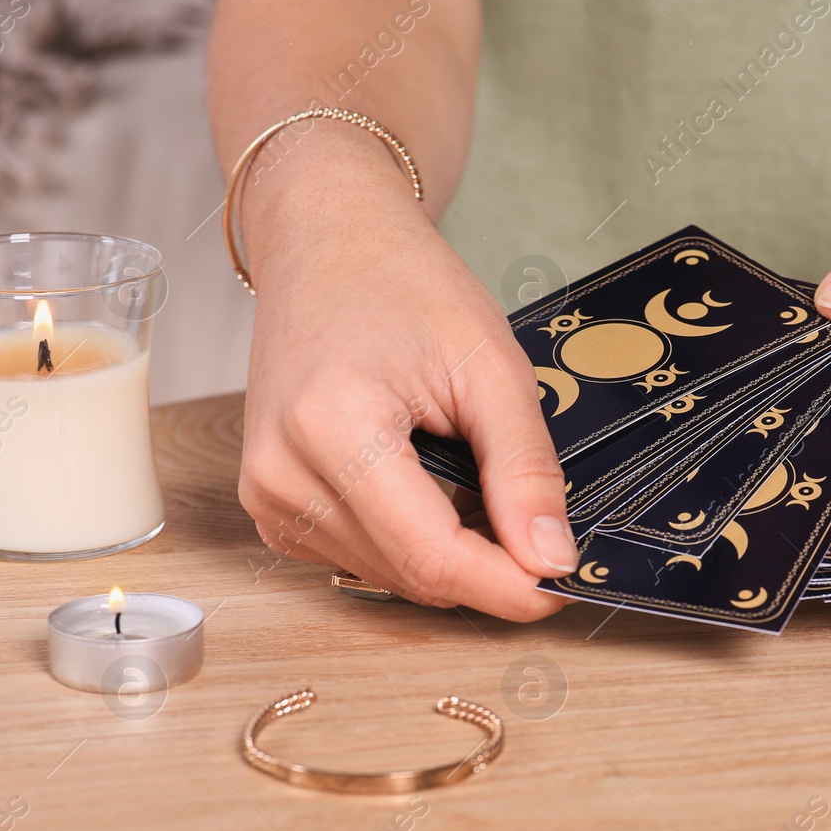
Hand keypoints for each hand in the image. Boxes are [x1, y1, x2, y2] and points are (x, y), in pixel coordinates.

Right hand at [238, 157, 573, 621]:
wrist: (327, 245)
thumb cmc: (403, 284)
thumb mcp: (492, 367)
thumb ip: (525, 471)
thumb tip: (551, 560)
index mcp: (331, 426)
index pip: (431, 556)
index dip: (508, 585)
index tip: (564, 585)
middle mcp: (280, 472)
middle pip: (412, 574)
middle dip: (488, 567)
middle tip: (539, 523)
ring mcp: (266, 495)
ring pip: (390, 575)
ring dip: (451, 553)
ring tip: (475, 477)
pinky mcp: (270, 507)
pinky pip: (362, 559)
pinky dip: (414, 541)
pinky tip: (433, 486)